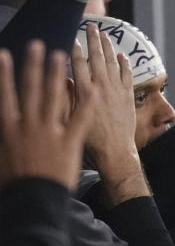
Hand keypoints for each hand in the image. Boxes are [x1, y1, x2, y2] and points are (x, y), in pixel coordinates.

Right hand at [0, 42, 97, 190]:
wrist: (33, 201)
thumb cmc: (14, 183)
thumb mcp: (2, 157)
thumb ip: (4, 137)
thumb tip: (3, 121)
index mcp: (10, 129)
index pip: (6, 95)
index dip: (4, 75)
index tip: (4, 55)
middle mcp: (29, 125)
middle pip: (31, 89)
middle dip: (34, 65)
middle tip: (38, 44)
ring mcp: (50, 132)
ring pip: (55, 97)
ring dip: (58, 74)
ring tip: (62, 54)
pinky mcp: (69, 141)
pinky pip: (80, 117)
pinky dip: (87, 102)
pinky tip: (94, 86)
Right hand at [71, 24, 147, 205]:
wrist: (114, 151)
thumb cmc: (89, 140)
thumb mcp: (70, 119)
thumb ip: (67, 98)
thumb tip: (64, 80)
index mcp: (84, 92)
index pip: (78, 65)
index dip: (75, 51)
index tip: (73, 39)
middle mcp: (101, 87)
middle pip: (97, 58)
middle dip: (93, 41)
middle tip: (91, 26)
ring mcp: (117, 90)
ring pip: (113, 63)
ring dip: (109, 47)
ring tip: (105, 34)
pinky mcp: (128, 96)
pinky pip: (127, 75)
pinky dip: (125, 64)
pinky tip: (122, 55)